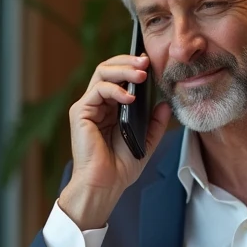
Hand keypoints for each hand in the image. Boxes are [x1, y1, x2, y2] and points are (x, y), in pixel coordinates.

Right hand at [59, 54, 171, 229]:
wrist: (105, 185)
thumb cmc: (121, 167)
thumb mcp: (146, 141)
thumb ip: (155, 122)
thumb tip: (165, 103)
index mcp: (111, 108)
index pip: (120, 77)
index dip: (134, 66)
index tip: (152, 63)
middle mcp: (98, 104)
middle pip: (109, 68)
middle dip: (128, 61)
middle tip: (146, 61)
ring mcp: (88, 107)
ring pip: (102, 73)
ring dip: (123, 69)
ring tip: (141, 74)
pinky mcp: (80, 112)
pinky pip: (98, 90)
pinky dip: (115, 89)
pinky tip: (130, 97)